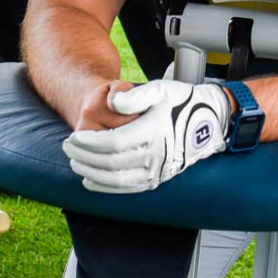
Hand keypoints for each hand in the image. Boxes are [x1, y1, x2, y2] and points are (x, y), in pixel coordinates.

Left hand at [62, 80, 230, 192]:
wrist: (210, 120)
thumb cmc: (182, 101)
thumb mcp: (160, 89)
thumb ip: (134, 95)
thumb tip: (112, 102)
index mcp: (156, 130)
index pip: (113, 143)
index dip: (89, 142)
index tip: (73, 137)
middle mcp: (157, 154)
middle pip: (110, 162)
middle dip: (83, 156)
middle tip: (67, 146)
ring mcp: (158, 169)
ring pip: (115, 179)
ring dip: (90, 172)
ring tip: (75, 162)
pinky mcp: (158, 179)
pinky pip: (126, 189)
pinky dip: (104, 187)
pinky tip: (90, 180)